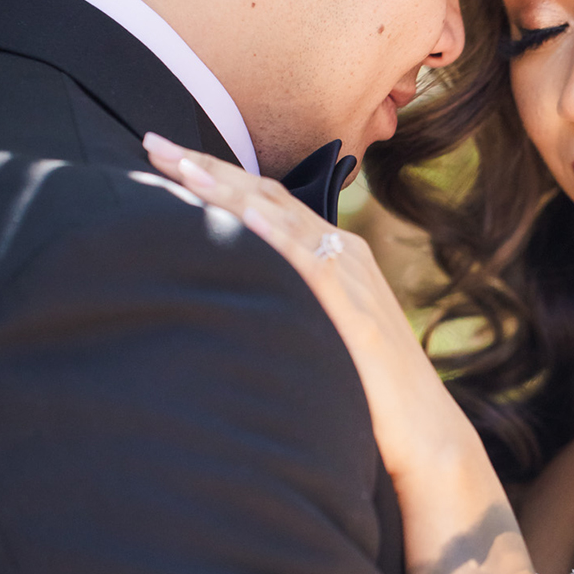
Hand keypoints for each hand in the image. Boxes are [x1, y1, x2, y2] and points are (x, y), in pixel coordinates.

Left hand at [141, 132, 473, 492]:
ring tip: (183, 166)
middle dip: (205, 166)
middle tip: (151, 142)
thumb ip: (281, 298)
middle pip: (263, 194)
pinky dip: (278, 237)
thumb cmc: (363, 383)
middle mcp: (340, 251)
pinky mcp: (356, 311)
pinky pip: (313, 265)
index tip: (161, 154)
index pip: (260, 197)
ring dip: (230, 189)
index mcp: (329, 251)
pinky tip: (246, 216)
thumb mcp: (315, 327)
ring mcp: (350, 277)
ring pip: (282, 218)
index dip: (211, 173)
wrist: (422, 430)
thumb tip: (228, 288)